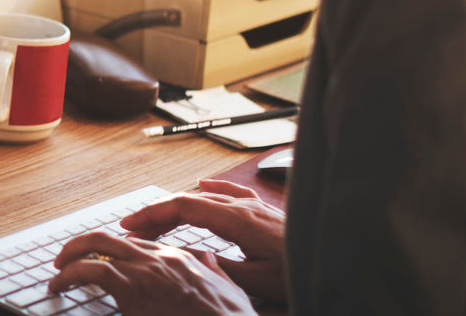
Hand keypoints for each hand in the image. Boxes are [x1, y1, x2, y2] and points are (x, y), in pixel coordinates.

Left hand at [49, 231, 256, 314]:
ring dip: (71, 258)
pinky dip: (70, 274)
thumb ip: (214, 271)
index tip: (98, 260)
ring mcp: (147, 270)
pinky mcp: (135, 289)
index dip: (113, 251)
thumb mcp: (230, 290)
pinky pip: (93, 270)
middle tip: (66, 259)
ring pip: (97, 246)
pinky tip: (59, 285)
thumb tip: (205, 258)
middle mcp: (160, 257)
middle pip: (110, 238)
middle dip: (83, 245)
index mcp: (180, 257)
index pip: (136, 244)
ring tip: (57, 274)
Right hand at [123, 179, 287, 303]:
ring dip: (178, 208)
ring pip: (205, 198)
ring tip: (156, 222)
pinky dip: (210, 190)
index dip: (153, 214)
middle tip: (132, 230)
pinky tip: (202, 185)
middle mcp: (242, 206)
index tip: (130, 225)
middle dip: (157, 214)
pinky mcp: (263, 212)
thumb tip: (189, 259)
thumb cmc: (300, 272)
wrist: (335, 260)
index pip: (183, 208)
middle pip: (189, 201)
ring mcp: (253, 206)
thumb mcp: (257, 280)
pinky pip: (230, 193)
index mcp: (237, 219)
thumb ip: (220, 267)